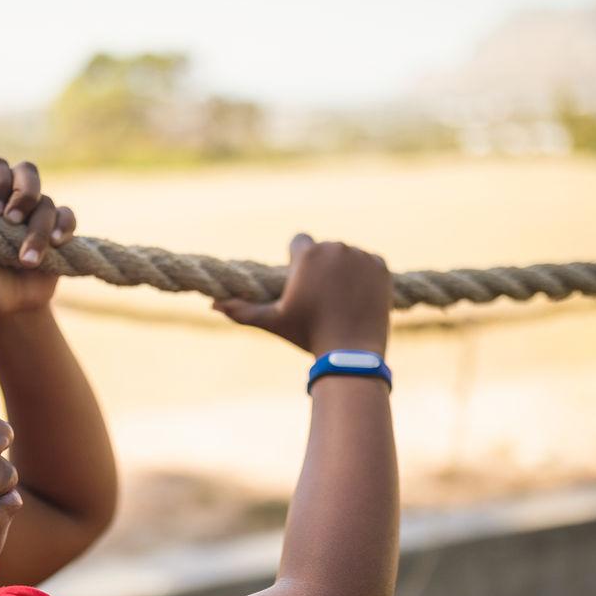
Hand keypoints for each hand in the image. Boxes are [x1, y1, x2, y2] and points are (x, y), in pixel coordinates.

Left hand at [0, 157, 76, 318]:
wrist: (13, 311)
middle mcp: (13, 204)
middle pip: (27, 171)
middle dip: (23, 192)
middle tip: (10, 220)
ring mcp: (37, 217)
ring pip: (47, 201)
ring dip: (38, 228)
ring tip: (26, 259)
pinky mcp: (58, 233)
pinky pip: (68, 217)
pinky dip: (64, 227)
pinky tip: (56, 244)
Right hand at [211, 234, 391, 357]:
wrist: (351, 353)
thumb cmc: (307, 335)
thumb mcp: (273, 322)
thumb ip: (242, 309)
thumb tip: (213, 305)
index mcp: (308, 254)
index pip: (299, 241)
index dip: (298, 262)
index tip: (301, 283)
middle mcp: (335, 247)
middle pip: (324, 249)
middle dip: (321, 268)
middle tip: (321, 299)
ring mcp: (361, 256)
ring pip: (347, 256)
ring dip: (343, 271)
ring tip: (339, 301)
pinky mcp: (382, 266)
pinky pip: (369, 263)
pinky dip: (364, 276)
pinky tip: (357, 298)